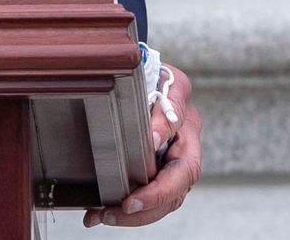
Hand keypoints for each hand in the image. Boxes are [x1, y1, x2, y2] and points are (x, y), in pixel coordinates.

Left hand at [84, 62, 201, 226]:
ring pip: (161, 202)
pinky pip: (147, 196)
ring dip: (131, 216)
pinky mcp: (156, 170)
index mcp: (190, 133)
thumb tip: (154, 138)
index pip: (182, 173)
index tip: (131, 200)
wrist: (154, 73)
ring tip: (99, 217)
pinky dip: (126, 208)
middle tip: (109, 214)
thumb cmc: (161, 76)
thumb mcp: (168, 83)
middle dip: (141, 211)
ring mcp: (172, 164)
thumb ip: (165, 109)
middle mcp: (185, 154)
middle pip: (172, 196)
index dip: (158, 192)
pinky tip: (100, 212)